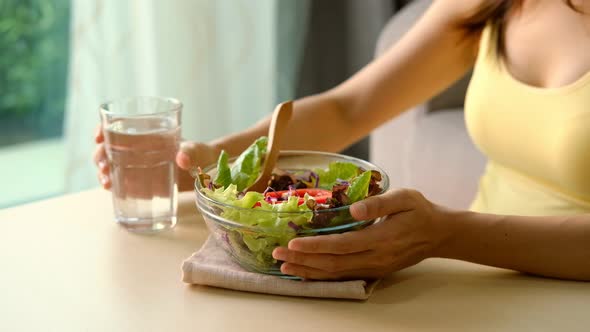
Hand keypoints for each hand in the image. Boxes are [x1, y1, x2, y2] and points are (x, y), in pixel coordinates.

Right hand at [93, 124, 219, 191]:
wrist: (207, 173)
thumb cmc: (201, 155)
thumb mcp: (197, 151)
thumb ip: (190, 153)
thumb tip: (182, 159)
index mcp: (147, 134)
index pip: (117, 126)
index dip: (103, 129)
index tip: (99, 136)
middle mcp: (137, 148)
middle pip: (107, 147)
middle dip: (100, 156)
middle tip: (104, 167)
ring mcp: (137, 166)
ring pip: (110, 165)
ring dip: (103, 172)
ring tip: (106, 182)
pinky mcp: (141, 182)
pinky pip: (120, 182)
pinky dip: (112, 185)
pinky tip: (110, 190)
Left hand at [272, 189, 446, 279]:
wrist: (440, 234)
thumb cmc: (421, 211)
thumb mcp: (405, 198)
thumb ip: (380, 203)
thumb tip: (355, 209)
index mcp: (381, 238)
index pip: (342, 245)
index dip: (315, 246)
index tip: (292, 243)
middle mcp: (375, 258)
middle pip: (333, 263)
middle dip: (303, 260)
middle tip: (277, 255)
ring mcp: (374, 268)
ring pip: (336, 273)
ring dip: (308, 271)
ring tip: (284, 266)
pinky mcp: (374, 271)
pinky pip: (343, 276)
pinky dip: (322, 276)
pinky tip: (306, 272)